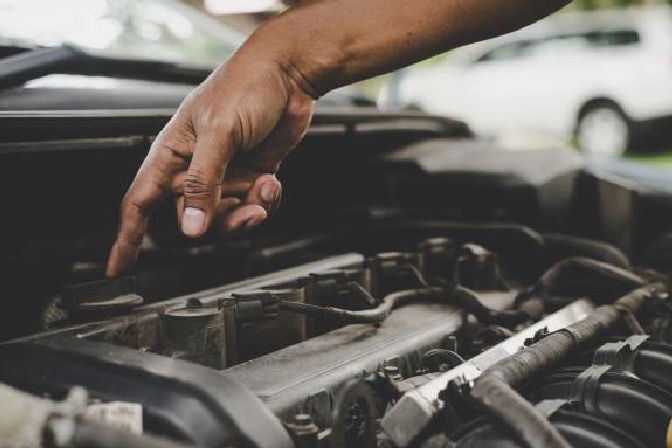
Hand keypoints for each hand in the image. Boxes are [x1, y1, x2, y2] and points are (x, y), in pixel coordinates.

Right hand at [106, 48, 314, 276]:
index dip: (127, 237)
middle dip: (219, 220)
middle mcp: (195, 167)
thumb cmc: (246, 87)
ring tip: (264, 187)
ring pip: (226, 218)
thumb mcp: (219, 135)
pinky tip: (272, 181)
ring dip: (248, 211)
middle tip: (243, 206)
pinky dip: (265, 201)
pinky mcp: (251, 176)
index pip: (140, 202)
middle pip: (192, 217)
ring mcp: (225, 174)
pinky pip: (253, 207)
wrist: (289, 75)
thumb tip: (190, 227)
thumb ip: (203, 183)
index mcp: (172, 152)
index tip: (118, 268)